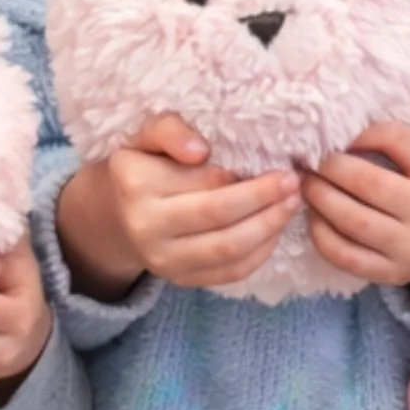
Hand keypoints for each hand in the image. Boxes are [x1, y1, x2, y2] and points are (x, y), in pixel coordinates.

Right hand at [56, 114, 298, 299]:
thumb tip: (200, 151)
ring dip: (269, 227)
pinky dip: (260, 253)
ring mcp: (162, 260)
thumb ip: (169, 129)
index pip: (205, 182)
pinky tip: (274, 230)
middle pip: (219, 216)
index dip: (247, 176)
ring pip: (229, 249)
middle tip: (294, 184)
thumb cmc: (142, 165)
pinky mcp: (180, 280)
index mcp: (137, 184)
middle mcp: (145, 226)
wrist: (116, 215)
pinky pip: (229, 273)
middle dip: (265, 200)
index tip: (280, 165)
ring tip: (291, 205)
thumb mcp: (146, 136)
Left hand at [302, 120, 409, 302]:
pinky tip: (315, 217)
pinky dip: (321, 235)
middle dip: (330, 168)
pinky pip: (345, 256)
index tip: (344, 137)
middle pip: (367, 182)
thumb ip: (400, 143)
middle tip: (312, 162)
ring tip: (308, 185)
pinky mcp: (392, 273)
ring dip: (319, 199)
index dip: (362, 133)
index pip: (395, 139)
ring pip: (352, 221)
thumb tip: (343, 133)